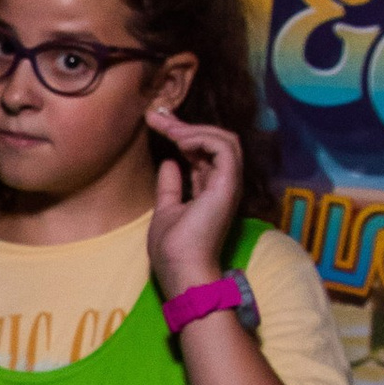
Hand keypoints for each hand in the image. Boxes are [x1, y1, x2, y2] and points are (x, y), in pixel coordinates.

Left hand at [145, 105, 243, 298]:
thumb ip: (170, 185)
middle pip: (214, 140)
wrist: (180, 269)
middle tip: (156, 115)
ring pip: (224, 139)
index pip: (202, 151)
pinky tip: (180, 141)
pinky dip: (203, 138)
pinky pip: (224, 148)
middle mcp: (223, 183)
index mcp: (210, 189)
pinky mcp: (228, 185)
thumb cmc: (173, 249)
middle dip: (185, 124)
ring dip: (193, 128)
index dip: (181, 133)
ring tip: (168, 128)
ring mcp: (228, 183)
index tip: (155, 122)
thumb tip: (169, 161)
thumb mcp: (166, 209)